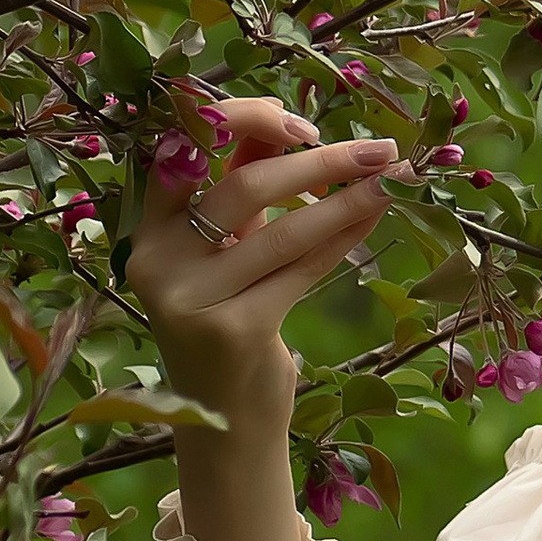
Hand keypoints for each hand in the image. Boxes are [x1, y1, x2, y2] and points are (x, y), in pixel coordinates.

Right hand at [129, 96, 409, 430]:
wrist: (223, 418)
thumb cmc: (228, 316)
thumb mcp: (225, 248)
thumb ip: (242, 186)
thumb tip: (290, 123)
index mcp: (146, 229)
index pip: (184, 149)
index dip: (243, 121)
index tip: (304, 123)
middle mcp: (156, 261)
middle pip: (241, 186)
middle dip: (318, 159)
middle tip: (379, 147)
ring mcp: (190, 299)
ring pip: (281, 230)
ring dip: (347, 197)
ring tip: (395, 176)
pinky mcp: (232, 332)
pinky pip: (301, 269)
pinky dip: (344, 236)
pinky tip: (377, 214)